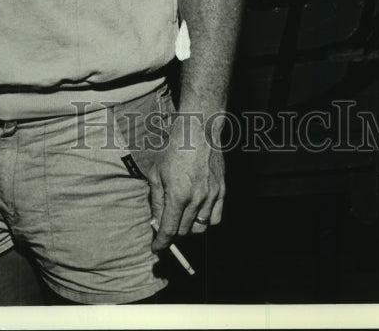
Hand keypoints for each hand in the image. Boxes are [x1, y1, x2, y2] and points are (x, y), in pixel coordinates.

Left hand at [148, 112, 224, 251]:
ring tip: (181, 216)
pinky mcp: (222, 191)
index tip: (157, 248)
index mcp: (178, 194)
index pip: (169, 230)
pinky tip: (197, 211)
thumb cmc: (174, 148)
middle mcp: (197, 198)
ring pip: (200, 227)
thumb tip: (156, 221)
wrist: (198, 130)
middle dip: (172, 231)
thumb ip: (157, 200)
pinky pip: (215, 218)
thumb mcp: (156, 172)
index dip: (161, 243)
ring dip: (188, 226)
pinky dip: (205, 220)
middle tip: (166, 222)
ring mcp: (212, 195)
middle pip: (184, 231)